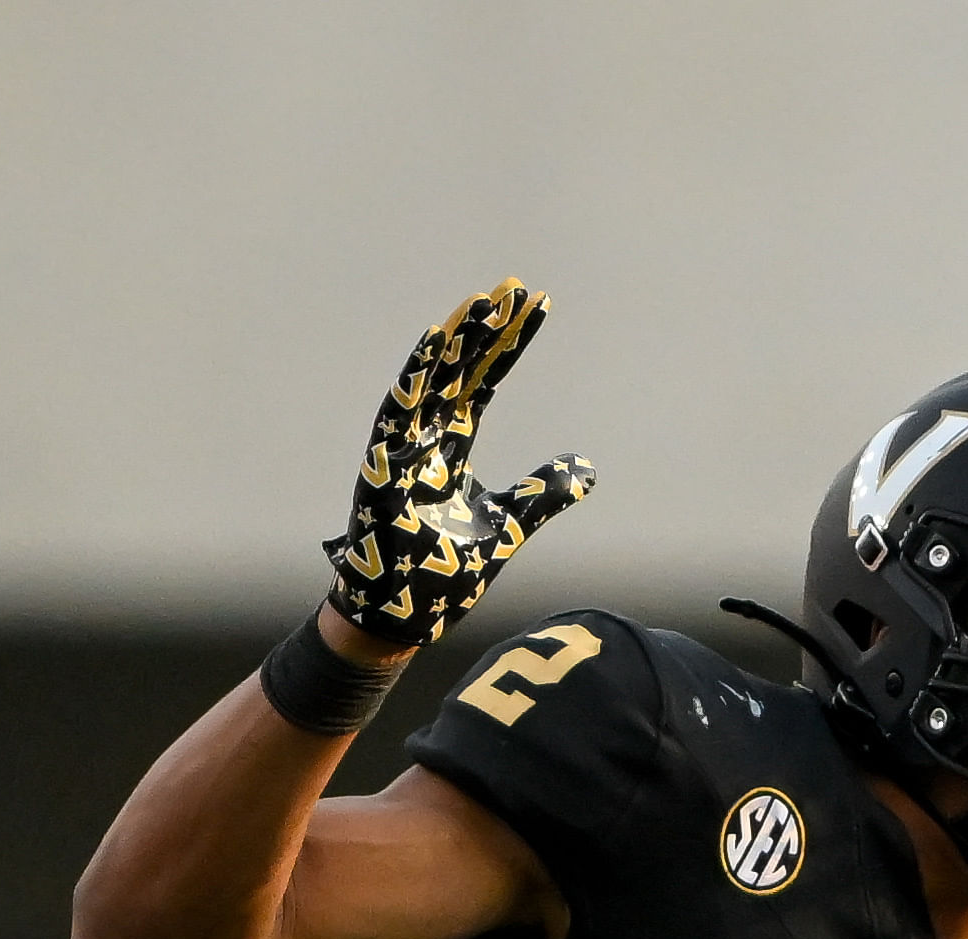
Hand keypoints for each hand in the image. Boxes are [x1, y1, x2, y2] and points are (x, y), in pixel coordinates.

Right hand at [325, 279, 593, 650]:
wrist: (401, 620)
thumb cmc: (442, 576)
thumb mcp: (509, 527)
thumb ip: (543, 493)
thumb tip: (586, 468)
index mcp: (451, 450)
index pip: (483, 384)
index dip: (508, 347)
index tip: (535, 309)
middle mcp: (425, 440)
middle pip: (460, 372)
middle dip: (487, 331)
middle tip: (516, 288)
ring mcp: (401, 451)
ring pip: (431, 381)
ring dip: (456, 341)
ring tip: (483, 302)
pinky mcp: (382, 467)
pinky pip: (399, 413)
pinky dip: (416, 376)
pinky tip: (438, 341)